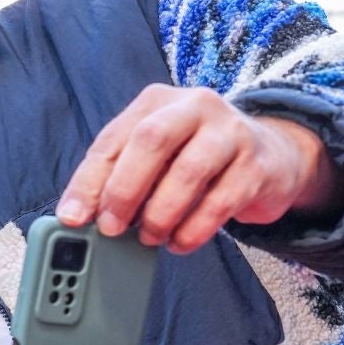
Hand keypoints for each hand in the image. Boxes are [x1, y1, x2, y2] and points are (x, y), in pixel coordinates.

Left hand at [57, 85, 341, 252]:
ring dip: (161, 214)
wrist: (271, 156)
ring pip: (188, 171)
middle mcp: (195, 107)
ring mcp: (230, 131)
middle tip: (112, 228)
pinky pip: (220, 201)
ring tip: (150, 237)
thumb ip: (117, 177)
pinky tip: (179, 242)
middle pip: (151, 140)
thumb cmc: (196, 158)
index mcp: (157, 102)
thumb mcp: (155, 158)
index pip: (113, 138)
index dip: (88, 181)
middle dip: (124, 190)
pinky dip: (193, 229)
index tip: (72, 217)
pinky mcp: (256, 164)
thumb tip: (78, 216)